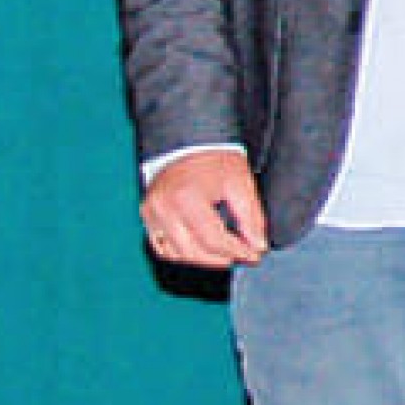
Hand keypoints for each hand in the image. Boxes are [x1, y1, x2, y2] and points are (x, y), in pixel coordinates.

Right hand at [141, 148, 269, 268]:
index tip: (255, 255)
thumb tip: (258, 246)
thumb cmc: (216, 161)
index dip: (238, 251)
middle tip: (243, 255)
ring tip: (226, 253)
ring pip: (177, 254)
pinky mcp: (146, 216)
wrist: (189, 144)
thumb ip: (251, 217)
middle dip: (222, 258)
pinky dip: (184, 254)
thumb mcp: (241, 183)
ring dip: (203, 259)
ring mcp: (150, 213)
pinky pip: (162, 248)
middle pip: (193, 252)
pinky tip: (204, 249)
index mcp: (186, 198)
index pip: (213, 240)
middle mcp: (162, 208)